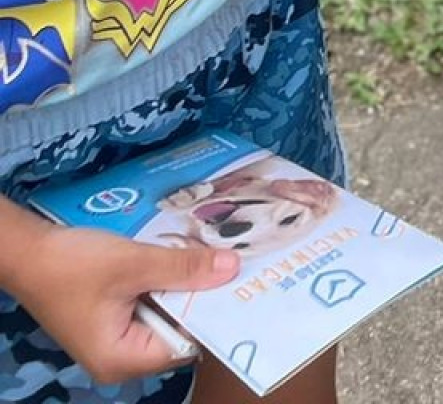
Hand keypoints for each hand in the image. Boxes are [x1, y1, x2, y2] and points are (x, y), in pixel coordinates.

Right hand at [12, 223, 235, 382]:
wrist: (29, 254)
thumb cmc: (74, 265)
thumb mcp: (133, 263)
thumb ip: (183, 268)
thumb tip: (231, 269)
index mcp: (122, 360)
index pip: (184, 345)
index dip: (211, 315)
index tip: (241, 284)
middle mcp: (120, 360)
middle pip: (176, 331)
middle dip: (200, 297)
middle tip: (235, 263)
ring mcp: (115, 340)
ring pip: (165, 315)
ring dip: (183, 286)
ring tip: (216, 256)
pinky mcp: (113, 320)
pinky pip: (150, 305)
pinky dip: (164, 283)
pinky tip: (184, 257)